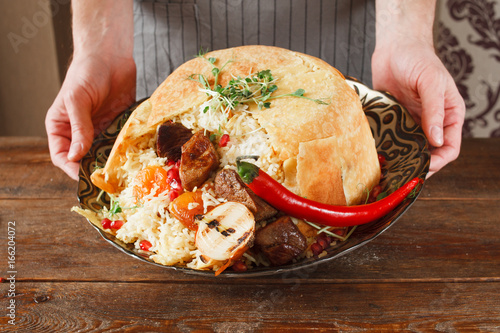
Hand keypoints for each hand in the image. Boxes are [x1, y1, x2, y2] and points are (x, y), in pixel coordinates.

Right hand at [45, 54, 135, 179]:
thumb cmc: (86, 72)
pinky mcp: (118, 125)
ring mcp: (100, 129)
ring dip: (113, 162)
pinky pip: (121, 143)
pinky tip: (134, 156)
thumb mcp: (77, 100)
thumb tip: (76, 155)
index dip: (72, 168)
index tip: (86, 177)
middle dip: (95, 169)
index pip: (62, 156)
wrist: (111, 55)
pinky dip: (126, 150)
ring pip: (104, 153)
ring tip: (123, 171)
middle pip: (85, 159)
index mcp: (61, 127)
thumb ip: (79, 127)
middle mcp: (79, 132)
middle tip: (108, 179)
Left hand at [371, 38, 464, 176]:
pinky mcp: (394, 118)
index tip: (424, 168)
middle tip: (402, 174)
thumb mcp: (431, 82)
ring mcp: (412, 121)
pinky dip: (388, 147)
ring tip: (389, 169)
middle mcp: (432, 121)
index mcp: (449, 115)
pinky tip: (378, 155)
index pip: (450, 147)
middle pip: (429, 153)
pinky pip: (393, 137)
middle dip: (418, 164)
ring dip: (402, 158)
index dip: (439, 161)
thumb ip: (434, 111)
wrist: (394, 47)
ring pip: (410, 148)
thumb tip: (437, 140)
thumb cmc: (418, 59)